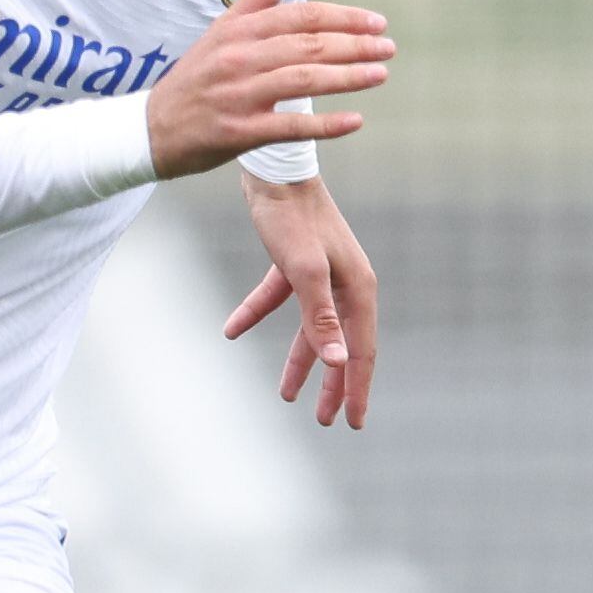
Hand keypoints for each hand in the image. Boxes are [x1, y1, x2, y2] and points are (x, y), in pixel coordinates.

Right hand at [144, 0, 390, 178]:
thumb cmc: (196, 77)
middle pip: (308, 46)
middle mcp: (240, 59)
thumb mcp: (223, 29)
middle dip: (354, 45)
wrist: (152, 128)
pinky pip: (290, 125)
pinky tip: (355, 120)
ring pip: (303, 81)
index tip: (376, 22)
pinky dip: (325, 124)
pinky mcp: (240, 132)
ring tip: (380, 74)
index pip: (300, 16)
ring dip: (347, 77)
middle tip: (388, 47)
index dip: (343, 17)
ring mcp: (240, 96)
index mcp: (239, 31)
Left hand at [227, 170, 378, 428]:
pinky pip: (278, 299)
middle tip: (327, 420)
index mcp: (358, 289)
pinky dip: (257, 314)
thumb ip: (320, 319)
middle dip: (333, 384)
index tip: (353, 423)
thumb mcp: (304, 272)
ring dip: (299, 360)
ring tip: (286, 395)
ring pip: (311, 328)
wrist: (272, 169)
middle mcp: (345, 284)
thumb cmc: (291, 217)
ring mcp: (321, 273)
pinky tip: (232, 329)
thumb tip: (338, 363)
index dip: (357, 388)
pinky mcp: (294, 262)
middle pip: (341, 345)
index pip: (361, 351)